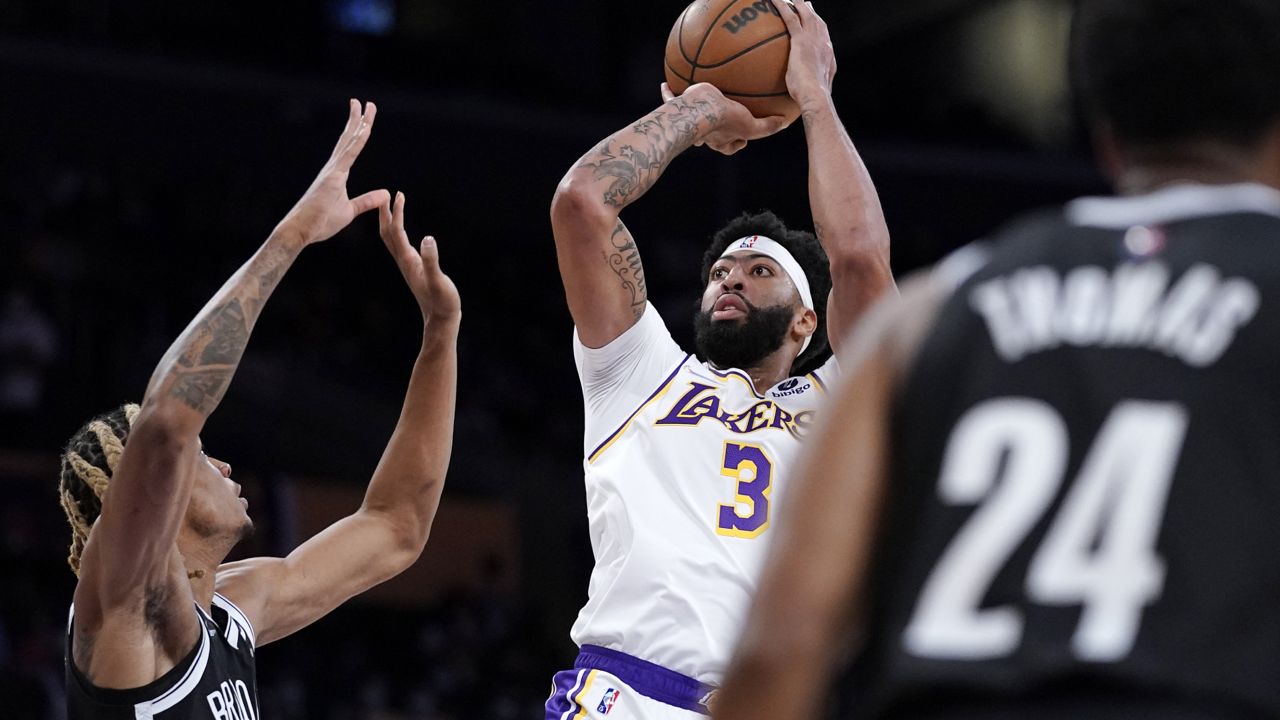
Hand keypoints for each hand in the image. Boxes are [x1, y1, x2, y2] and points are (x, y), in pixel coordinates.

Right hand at [276, 99, 389, 245]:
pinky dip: (357, 141)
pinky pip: (349, 156)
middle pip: (348, 138)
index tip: (365, 118)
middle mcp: (334, 167)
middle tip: (366, 102)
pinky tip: (364, 129)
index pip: (350, 147)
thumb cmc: (321, 222)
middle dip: (358, 120)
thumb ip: (367, 200)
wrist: (301, 230)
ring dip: (358, 123)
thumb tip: (385, 193)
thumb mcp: (350, 210)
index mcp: (337, 174)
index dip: (358, 131)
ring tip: (365, 106)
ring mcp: (332, 171)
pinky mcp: (332, 177)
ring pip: (348, 141)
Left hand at [378, 192, 461, 324]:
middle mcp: (404, 262)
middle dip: (385, 213)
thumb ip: (432, 261)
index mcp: (408, 261)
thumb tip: (428, 238)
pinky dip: (399, 233)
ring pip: (393, 240)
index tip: (399, 194)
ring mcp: (408, 266)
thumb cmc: (442, 302)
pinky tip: (404, 230)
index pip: (397, 231)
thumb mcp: (439, 281)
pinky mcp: (414, 269)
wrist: (440, 320)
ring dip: (390, 222)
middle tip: (386, 194)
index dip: (397, 212)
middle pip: (388, 234)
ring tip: (393, 207)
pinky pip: (401, 246)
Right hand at [662, 83, 787, 155]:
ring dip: (691, 113)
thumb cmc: (726, 120)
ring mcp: (689, 121)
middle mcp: (703, 133)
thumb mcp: (751, 125)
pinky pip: (671, 100)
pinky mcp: (677, 108)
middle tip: (719, 119)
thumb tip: (785, 124)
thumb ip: (767, 126)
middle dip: (713, 131)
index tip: (743, 139)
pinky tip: (665, 84)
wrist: (700, 110)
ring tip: (691, 101)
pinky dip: (668, 94)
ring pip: (689, 117)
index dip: (737, 144)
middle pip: (709, 135)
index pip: (730, 147)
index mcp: (720, 140)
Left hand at [771, 0, 836, 111]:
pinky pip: (790, 18)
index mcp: (827, 56)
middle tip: (803, 3)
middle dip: (810, 11)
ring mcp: (813, 40)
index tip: (814, 23)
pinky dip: (782, 6)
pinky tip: (772, 0)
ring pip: (805, 14)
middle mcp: (823, 44)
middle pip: (817, 21)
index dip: (819, 28)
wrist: (816, 97)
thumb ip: (806, 90)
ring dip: (797, 3)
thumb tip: (799, 98)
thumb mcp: (811, 93)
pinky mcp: (801, 41)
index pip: (823, 37)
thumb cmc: (812, 101)